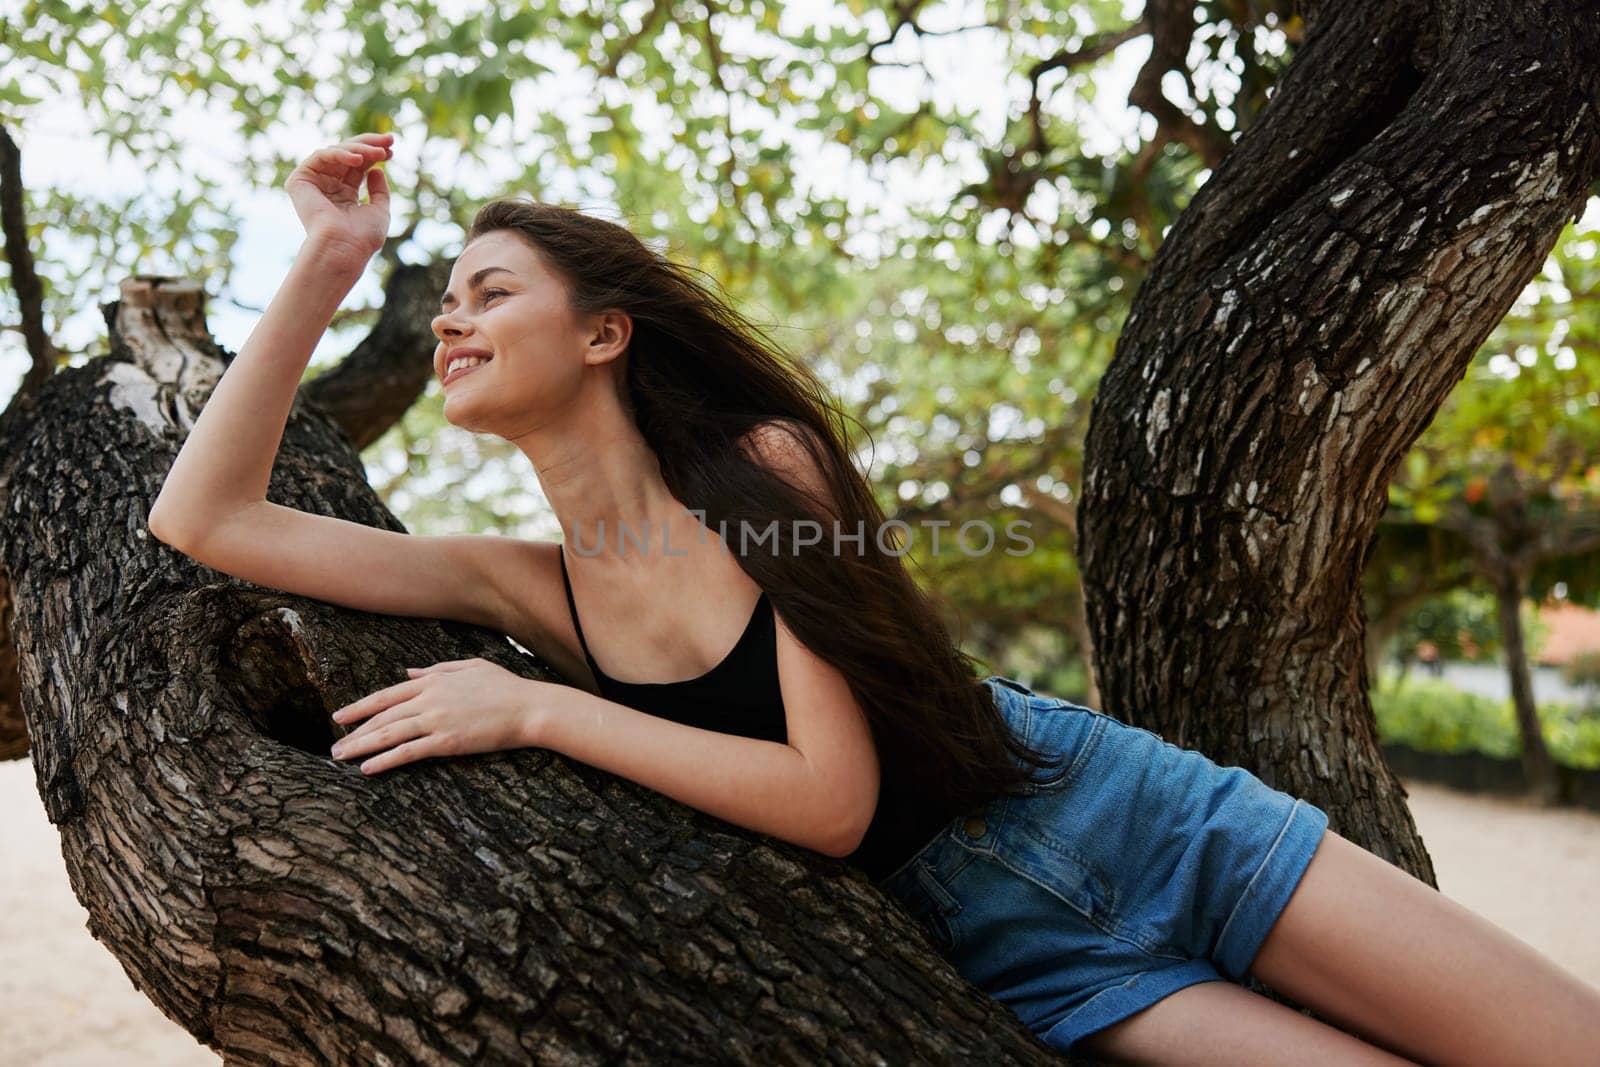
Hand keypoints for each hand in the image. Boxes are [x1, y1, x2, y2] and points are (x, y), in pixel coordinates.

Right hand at [286, 131, 393, 263]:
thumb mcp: (379, 211)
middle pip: (348, 155)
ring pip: (336, 153)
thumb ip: (379, 191)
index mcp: (344, 195)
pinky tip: (359, 159)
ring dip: (359, 149)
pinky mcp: (300, 180)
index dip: (374, 154)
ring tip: (379, 153)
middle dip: (369, 145)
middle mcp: (328, 187)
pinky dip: (340, 154)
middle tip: (390, 140)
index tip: (392, 149)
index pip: (358, 167)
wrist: (343, 248)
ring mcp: (314, 182)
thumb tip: (376, 169)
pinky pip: (321, 157)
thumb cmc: (362, 237)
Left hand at [329, 657, 542, 774]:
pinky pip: (408, 752)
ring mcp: (437, 721)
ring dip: (361, 746)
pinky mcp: (447, 742)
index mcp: (433, 681)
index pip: (387, 695)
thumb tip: (408, 673)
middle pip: (382, 716)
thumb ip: (436, 670)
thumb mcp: (470, 666)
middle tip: (334, 745)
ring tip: (341, 757)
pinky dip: (385, 760)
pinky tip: (369, 768)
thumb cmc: (505, 686)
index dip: (360, 707)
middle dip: (354, 732)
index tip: (340, 716)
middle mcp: (429, 699)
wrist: (529, 707)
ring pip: (389, 734)